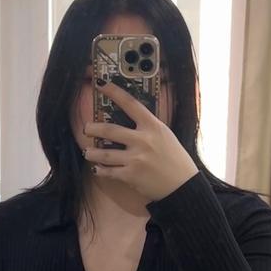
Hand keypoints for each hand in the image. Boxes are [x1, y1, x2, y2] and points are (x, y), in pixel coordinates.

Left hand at [82, 79, 198, 203]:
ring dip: (91, 152)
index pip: (131, 104)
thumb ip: (147, 127)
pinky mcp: (131, 176)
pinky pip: (109, 172)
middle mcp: (143, 141)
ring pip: (104, 154)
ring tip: (88, 152)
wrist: (183, 184)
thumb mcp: (165, 135)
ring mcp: (135, 159)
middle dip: (93, 128)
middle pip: (109, 130)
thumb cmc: (175, 159)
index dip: (114, 92)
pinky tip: (97, 169)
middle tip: (87, 128)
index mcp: (153, 127)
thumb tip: (128, 118)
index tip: (102, 85)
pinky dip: (100, 170)